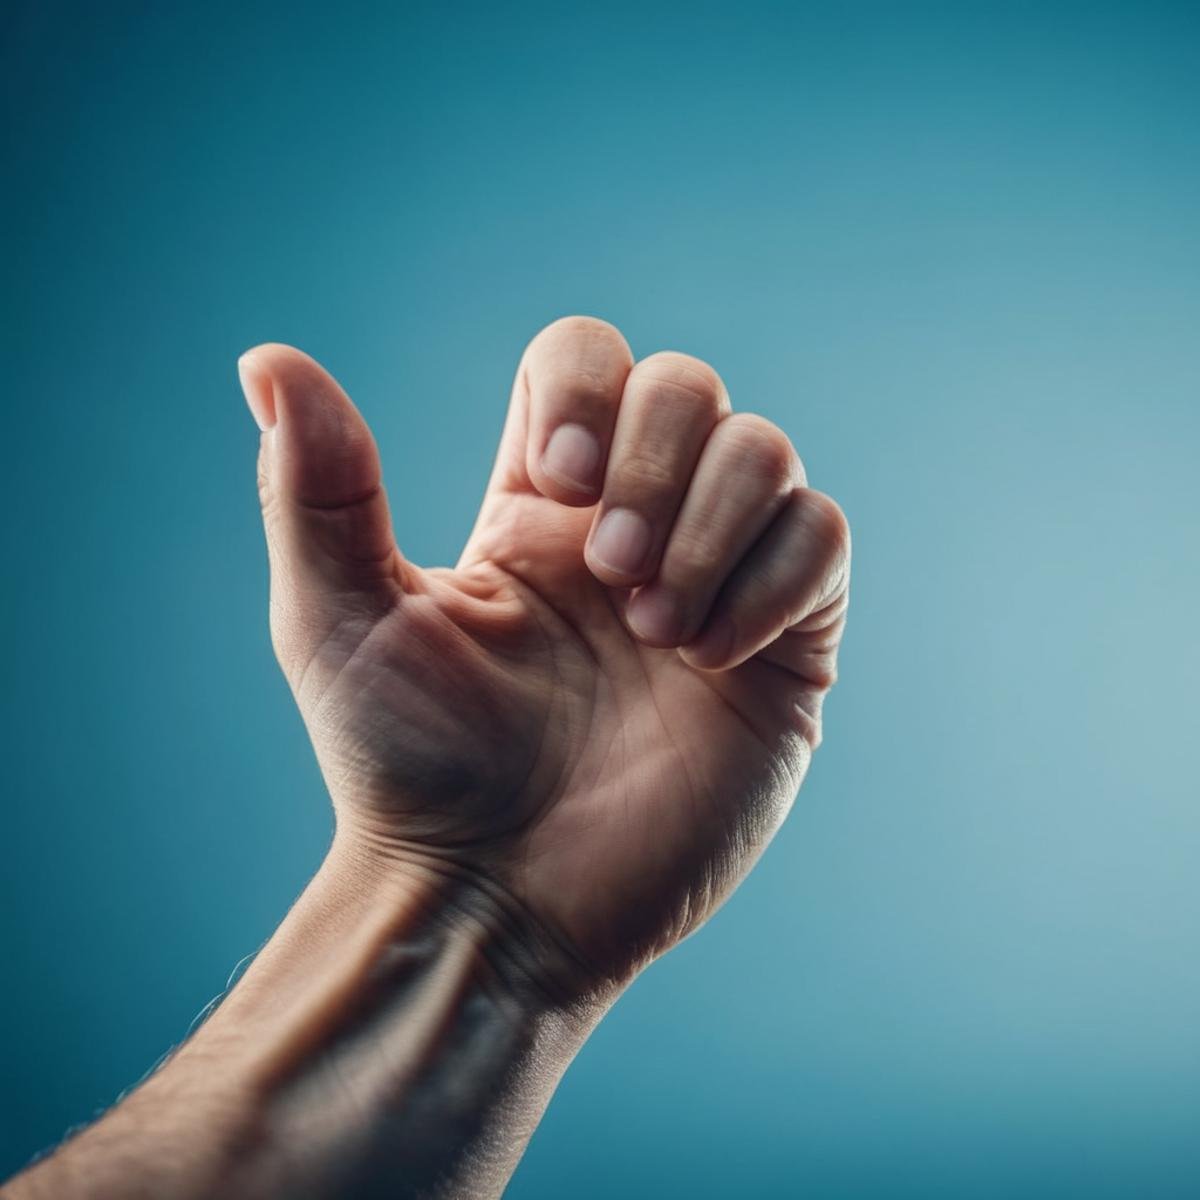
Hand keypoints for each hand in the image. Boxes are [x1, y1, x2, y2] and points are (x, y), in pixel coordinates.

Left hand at [239, 316, 849, 1001]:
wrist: (500, 903)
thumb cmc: (412, 769)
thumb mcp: (341, 621)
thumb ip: (316, 489)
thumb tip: (265, 360)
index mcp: (537, 504)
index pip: (587, 357)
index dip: (588, 388)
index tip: (560, 483)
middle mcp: (631, 525)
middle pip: (690, 388)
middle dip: (658, 463)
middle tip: (612, 577)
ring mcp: (714, 582)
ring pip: (766, 454)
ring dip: (710, 528)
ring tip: (656, 631)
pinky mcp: (782, 648)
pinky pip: (822, 542)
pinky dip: (777, 579)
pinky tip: (711, 658)